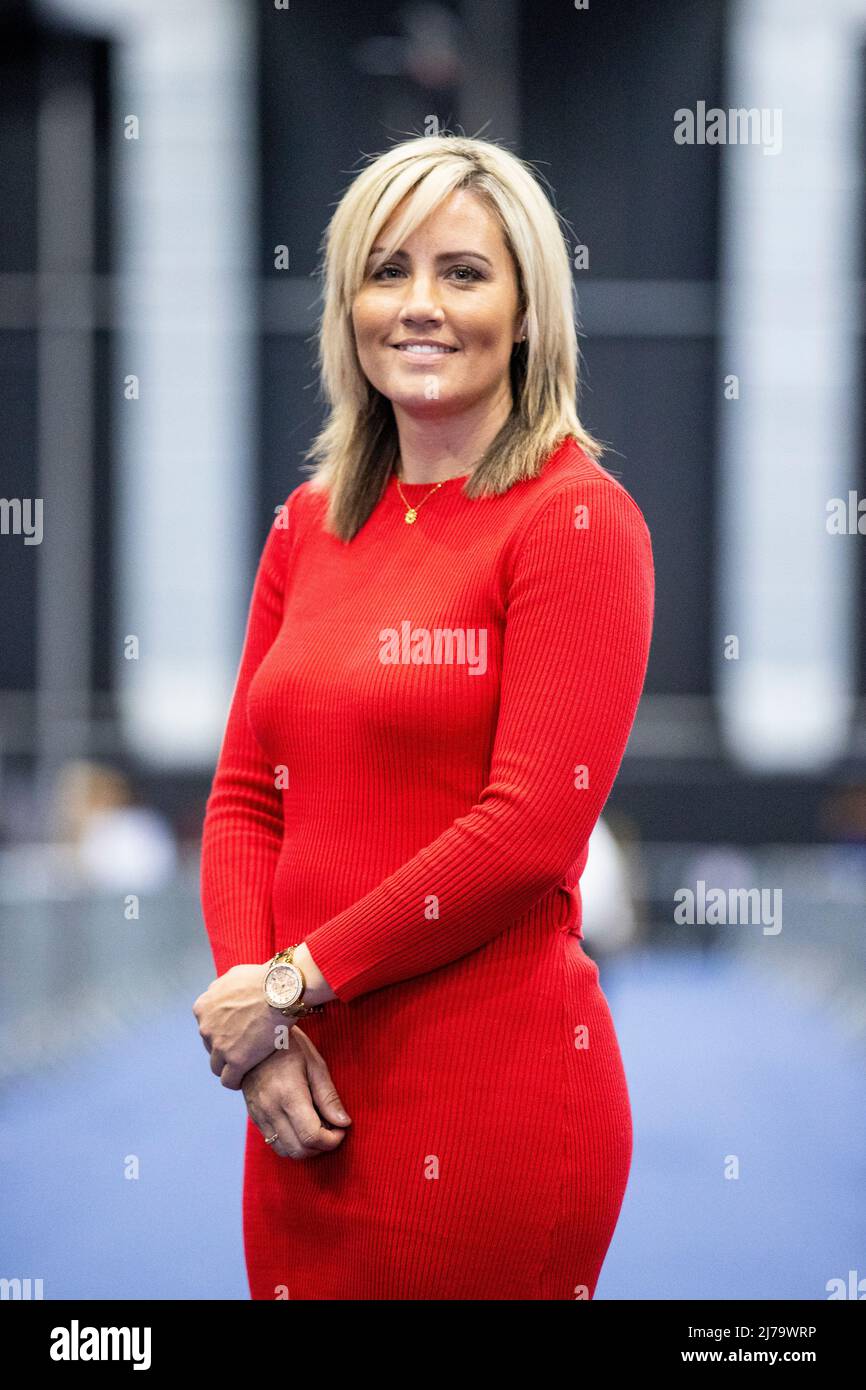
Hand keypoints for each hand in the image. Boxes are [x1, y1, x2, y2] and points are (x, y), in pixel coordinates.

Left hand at [192, 963, 282, 1089]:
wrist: (279, 989)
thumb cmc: (262, 979)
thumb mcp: (233, 976)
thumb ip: (223, 989)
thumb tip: (222, 992)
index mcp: (203, 1007)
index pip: (206, 1027)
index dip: (222, 1031)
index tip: (236, 1032)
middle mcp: (205, 1027)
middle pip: (211, 1046)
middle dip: (225, 1047)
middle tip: (245, 1045)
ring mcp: (219, 1046)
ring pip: (217, 1066)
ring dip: (228, 1066)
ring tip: (245, 1065)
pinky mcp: (235, 1061)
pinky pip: (229, 1080)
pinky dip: (236, 1081)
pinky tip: (245, 1078)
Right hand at [243, 1027, 351, 1159]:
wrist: (253, 1039)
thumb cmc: (289, 1046)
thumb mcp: (315, 1064)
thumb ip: (328, 1096)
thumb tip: (344, 1122)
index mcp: (289, 1095)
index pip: (312, 1136)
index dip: (332, 1140)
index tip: (341, 1129)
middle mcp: (271, 1109)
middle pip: (299, 1150)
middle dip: (321, 1147)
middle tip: (332, 1129)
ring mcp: (259, 1115)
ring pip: (285, 1151)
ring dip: (306, 1148)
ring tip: (317, 1127)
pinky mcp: (254, 1117)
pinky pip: (273, 1142)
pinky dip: (291, 1143)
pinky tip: (301, 1125)